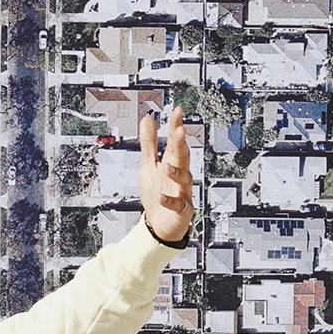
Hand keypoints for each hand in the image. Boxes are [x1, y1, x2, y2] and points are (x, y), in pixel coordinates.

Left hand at [139, 105, 195, 244]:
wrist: (158, 223)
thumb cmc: (156, 191)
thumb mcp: (148, 164)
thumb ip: (149, 143)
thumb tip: (147, 119)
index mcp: (172, 161)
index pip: (175, 141)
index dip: (176, 126)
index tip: (177, 111)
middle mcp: (179, 174)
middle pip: (182, 157)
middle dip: (181, 144)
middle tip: (180, 130)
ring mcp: (182, 192)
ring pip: (185, 179)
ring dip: (177, 172)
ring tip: (166, 166)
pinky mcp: (181, 210)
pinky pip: (177, 204)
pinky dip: (169, 200)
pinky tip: (161, 196)